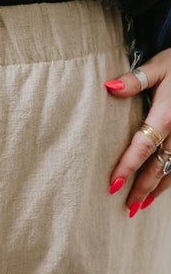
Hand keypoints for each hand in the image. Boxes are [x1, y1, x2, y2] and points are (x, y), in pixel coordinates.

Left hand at [105, 48, 170, 216]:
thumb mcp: (159, 66)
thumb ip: (135, 80)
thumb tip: (108, 87)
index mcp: (167, 115)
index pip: (142, 147)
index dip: (127, 167)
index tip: (113, 185)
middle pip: (159, 167)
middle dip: (142, 189)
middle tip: (126, 208)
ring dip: (157, 189)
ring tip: (140, 206)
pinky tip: (161, 188)